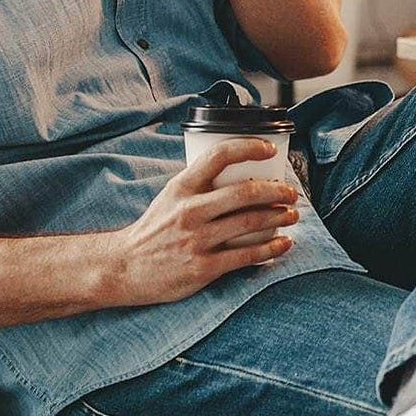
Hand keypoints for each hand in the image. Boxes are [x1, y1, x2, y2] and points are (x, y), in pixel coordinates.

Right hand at [102, 139, 300, 307]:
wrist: (123, 268)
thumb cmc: (154, 229)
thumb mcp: (170, 197)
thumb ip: (200, 184)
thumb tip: (243, 171)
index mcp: (181, 187)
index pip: (219, 155)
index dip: (250, 147)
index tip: (271, 149)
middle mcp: (189, 211)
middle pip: (245, 193)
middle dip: (277, 191)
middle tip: (291, 193)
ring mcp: (196, 240)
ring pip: (250, 223)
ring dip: (279, 217)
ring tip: (292, 215)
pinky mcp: (203, 268)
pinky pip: (246, 256)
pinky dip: (271, 248)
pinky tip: (284, 243)